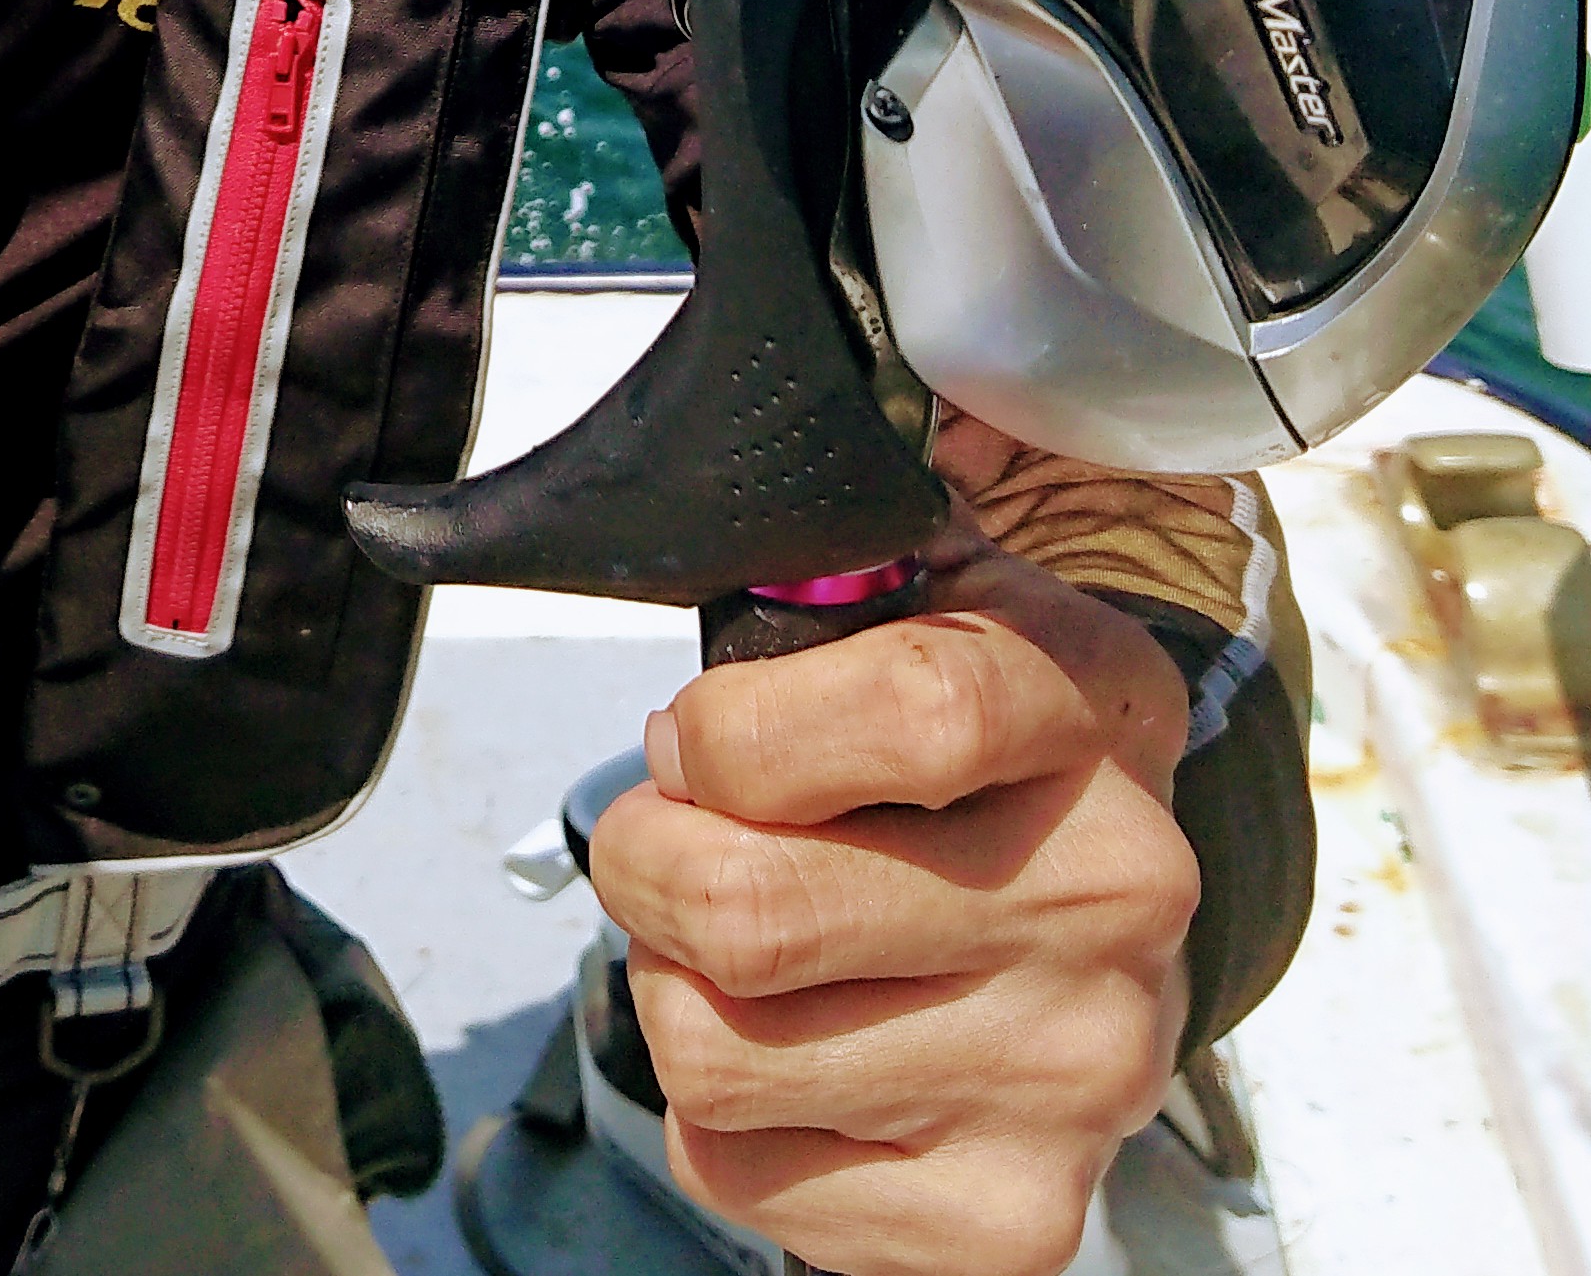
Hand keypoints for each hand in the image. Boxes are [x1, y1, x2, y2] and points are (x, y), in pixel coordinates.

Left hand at [585, 547, 1198, 1275]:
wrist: (1111, 923)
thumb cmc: (983, 754)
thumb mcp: (943, 598)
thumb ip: (833, 570)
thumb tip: (695, 548)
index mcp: (1092, 712)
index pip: (909, 712)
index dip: (733, 730)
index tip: (690, 738)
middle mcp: (1109, 900)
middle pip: (753, 910)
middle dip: (644, 860)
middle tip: (665, 839)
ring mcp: (1070, 1076)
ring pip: (715, 1054)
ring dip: (671, 988)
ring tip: (733, 948)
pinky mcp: (1012, 1218)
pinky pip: (740, 1173)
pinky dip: (720, 1120)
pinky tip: (793, 1053)